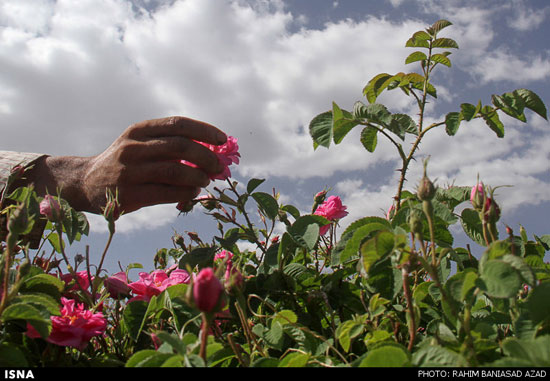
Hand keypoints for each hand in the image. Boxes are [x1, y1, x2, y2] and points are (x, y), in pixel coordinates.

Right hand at [27, 116, 226, 214]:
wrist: (85, 182)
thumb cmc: (124, 162)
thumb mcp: (139, 143)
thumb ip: (168, 144)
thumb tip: (211, 151)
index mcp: (138, 130)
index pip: (178, 124)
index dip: (204, 130)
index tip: (222, 139)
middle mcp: (133, 147)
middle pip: (180, 147)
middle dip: (206, 156)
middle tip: (218, 166)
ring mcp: (129, 171)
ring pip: (175, 171)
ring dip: (198, 177)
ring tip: (206, 180)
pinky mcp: (128, 195)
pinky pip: (166, 193)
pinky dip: (186, 193)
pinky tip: (193, 193)